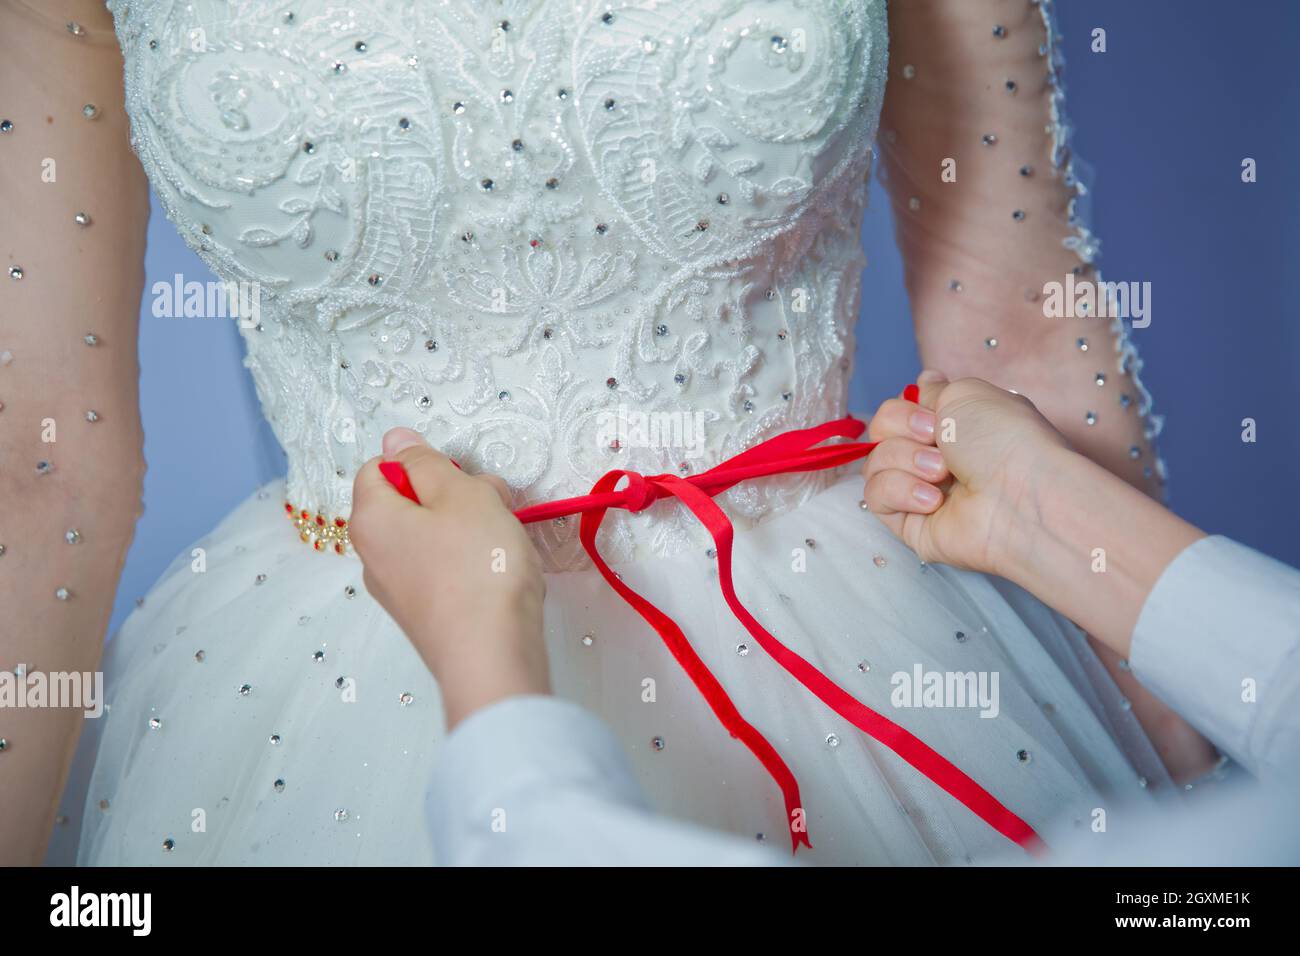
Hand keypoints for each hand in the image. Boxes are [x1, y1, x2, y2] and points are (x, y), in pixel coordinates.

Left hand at [349, 428, 548, 728]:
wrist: (492, 656)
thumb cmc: (478, 566)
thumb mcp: (460, 493)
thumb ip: (426, 462)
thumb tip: (394, 440)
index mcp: (370, 519)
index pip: (379, 467)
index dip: (424, 463)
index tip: (463, 478)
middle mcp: (372, 555)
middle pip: (408, 502)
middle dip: (454, 495)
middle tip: (493, 506)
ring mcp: (397, 590)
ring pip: (431, 536)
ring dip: (469, 528)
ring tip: (505, 540)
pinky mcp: (425, 616)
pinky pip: (442, 570)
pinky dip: (469, 562)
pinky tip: (500, 572)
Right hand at [861, 370, 1072, 577]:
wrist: (1017, 497)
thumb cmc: (1002, 440)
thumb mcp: (966, 393)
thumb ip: (933, 389)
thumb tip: (923, 381)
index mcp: (951, 426)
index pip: (899, 410)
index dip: (906, 409)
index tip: (932, 414)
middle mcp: (935, 456)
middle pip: (880, 432)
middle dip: (904, 430)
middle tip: (936, 440)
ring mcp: (919, 490)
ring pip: (875, 463)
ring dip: (907, 461)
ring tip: (942, 475)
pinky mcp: (908, 522)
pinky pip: (876, 496)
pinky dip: (901, 491)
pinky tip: (934, 501)